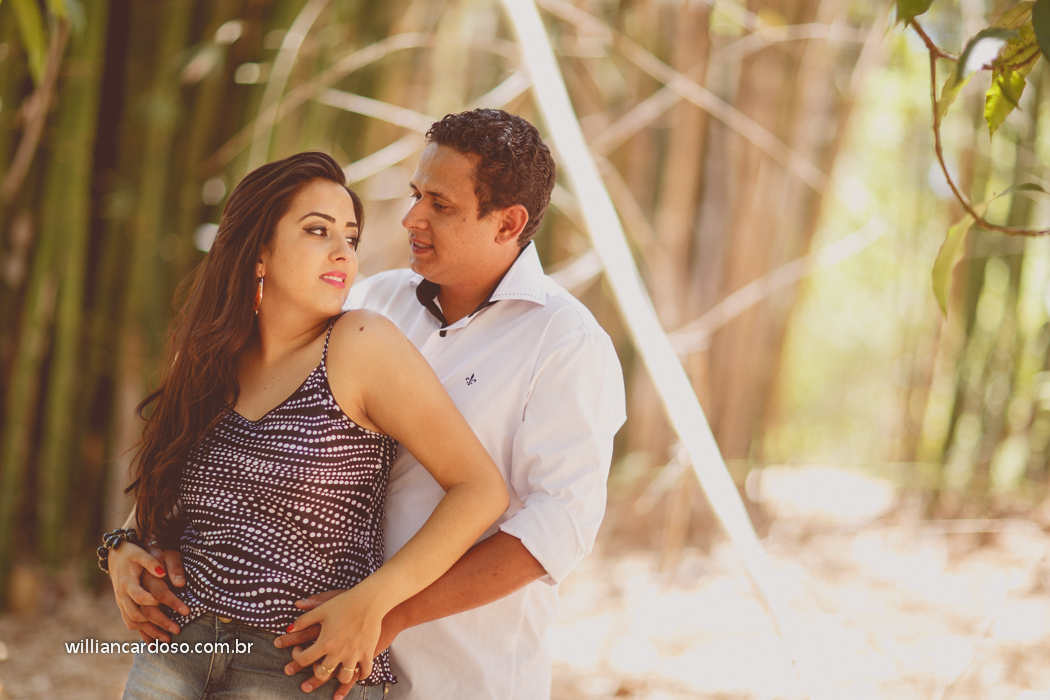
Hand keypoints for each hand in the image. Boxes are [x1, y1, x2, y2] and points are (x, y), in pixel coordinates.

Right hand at [108, 542, 179, 642]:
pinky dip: (141, 632)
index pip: (141, 596)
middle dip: (158, 623)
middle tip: (177, 629)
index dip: (157, 602)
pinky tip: (153, 641)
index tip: (176, 608)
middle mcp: (122, 595)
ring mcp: (121, 602)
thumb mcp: (141, 553)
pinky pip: (130, 622)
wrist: (115, 555)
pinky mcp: (124, 606)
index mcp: (127, 582)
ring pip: (134, 622)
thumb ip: (151, 562)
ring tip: (168, 640)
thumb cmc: (132, 553)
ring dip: (151, 632)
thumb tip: (162, 573)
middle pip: (139, 614)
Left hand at [277, 591, 405, 699]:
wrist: (370, 600)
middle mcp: (338, 652)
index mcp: (325, 642)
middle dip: (315, 674)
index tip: (297, 650)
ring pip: (344, 677)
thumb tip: (289, 628)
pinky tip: (356, 672)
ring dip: (337, 677)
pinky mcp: (368, 653)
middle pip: (322, 673)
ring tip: (335, 671)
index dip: (296, 657)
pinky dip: (360, 675)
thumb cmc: (344, 602)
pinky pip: (364, 672)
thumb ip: (304, 620)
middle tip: (314, 668)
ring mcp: (354, 654)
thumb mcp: (322, 609)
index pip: (304, 658)